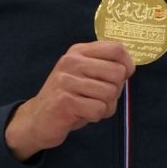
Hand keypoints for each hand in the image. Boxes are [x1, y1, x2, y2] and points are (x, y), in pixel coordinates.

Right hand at [5, 40, 134, 160]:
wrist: (37, 119)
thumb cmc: (69, 98)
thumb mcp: (84, 74)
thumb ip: (104, 67)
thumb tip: (128, 69)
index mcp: (78, 51)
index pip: (116, 48)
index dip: (127, 65)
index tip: (122, 77)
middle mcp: (71, 62)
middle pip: (117, 73)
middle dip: (115, 91)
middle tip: (99, 97)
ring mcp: (66, 80)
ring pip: (110, 93)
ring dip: (105, 106)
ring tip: (88, 106)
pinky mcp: (64, 101)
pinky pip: (99, 109)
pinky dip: (95, 116)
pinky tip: (82, 114)